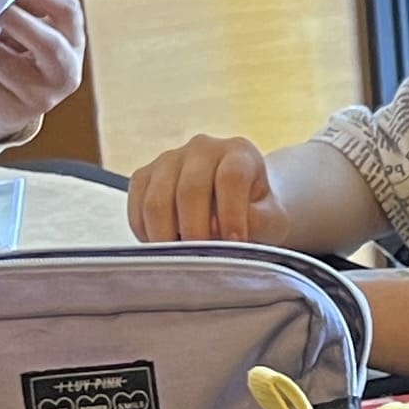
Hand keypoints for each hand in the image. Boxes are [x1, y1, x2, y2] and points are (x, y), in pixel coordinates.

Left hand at [0, 0, 85, 146]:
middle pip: (48, 43)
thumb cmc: (16, 59)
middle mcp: (65, 73)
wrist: (6, 107)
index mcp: (73, 44)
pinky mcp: (11, 110)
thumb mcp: (28, 34)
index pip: (68, 11)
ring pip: (4, 62)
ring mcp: (41, 97)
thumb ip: (18, 10)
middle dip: (14, 18)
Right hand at [130, 132, 316, 249]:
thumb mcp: (271, 219)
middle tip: (202, 261)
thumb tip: (219, 232)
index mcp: (238, 152)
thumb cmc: (256, 213)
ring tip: (182, 259)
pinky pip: (137, 207)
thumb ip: (256, 222)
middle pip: (189, 190)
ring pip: (157, 200)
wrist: (232, 202)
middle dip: (195, 232)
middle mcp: (201, 148)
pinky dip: (147, 234)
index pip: (231, 178)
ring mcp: (168, 159)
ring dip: (166, 237)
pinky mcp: (144, 176)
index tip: (234, 243)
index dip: (231, 213)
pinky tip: (165, 248)